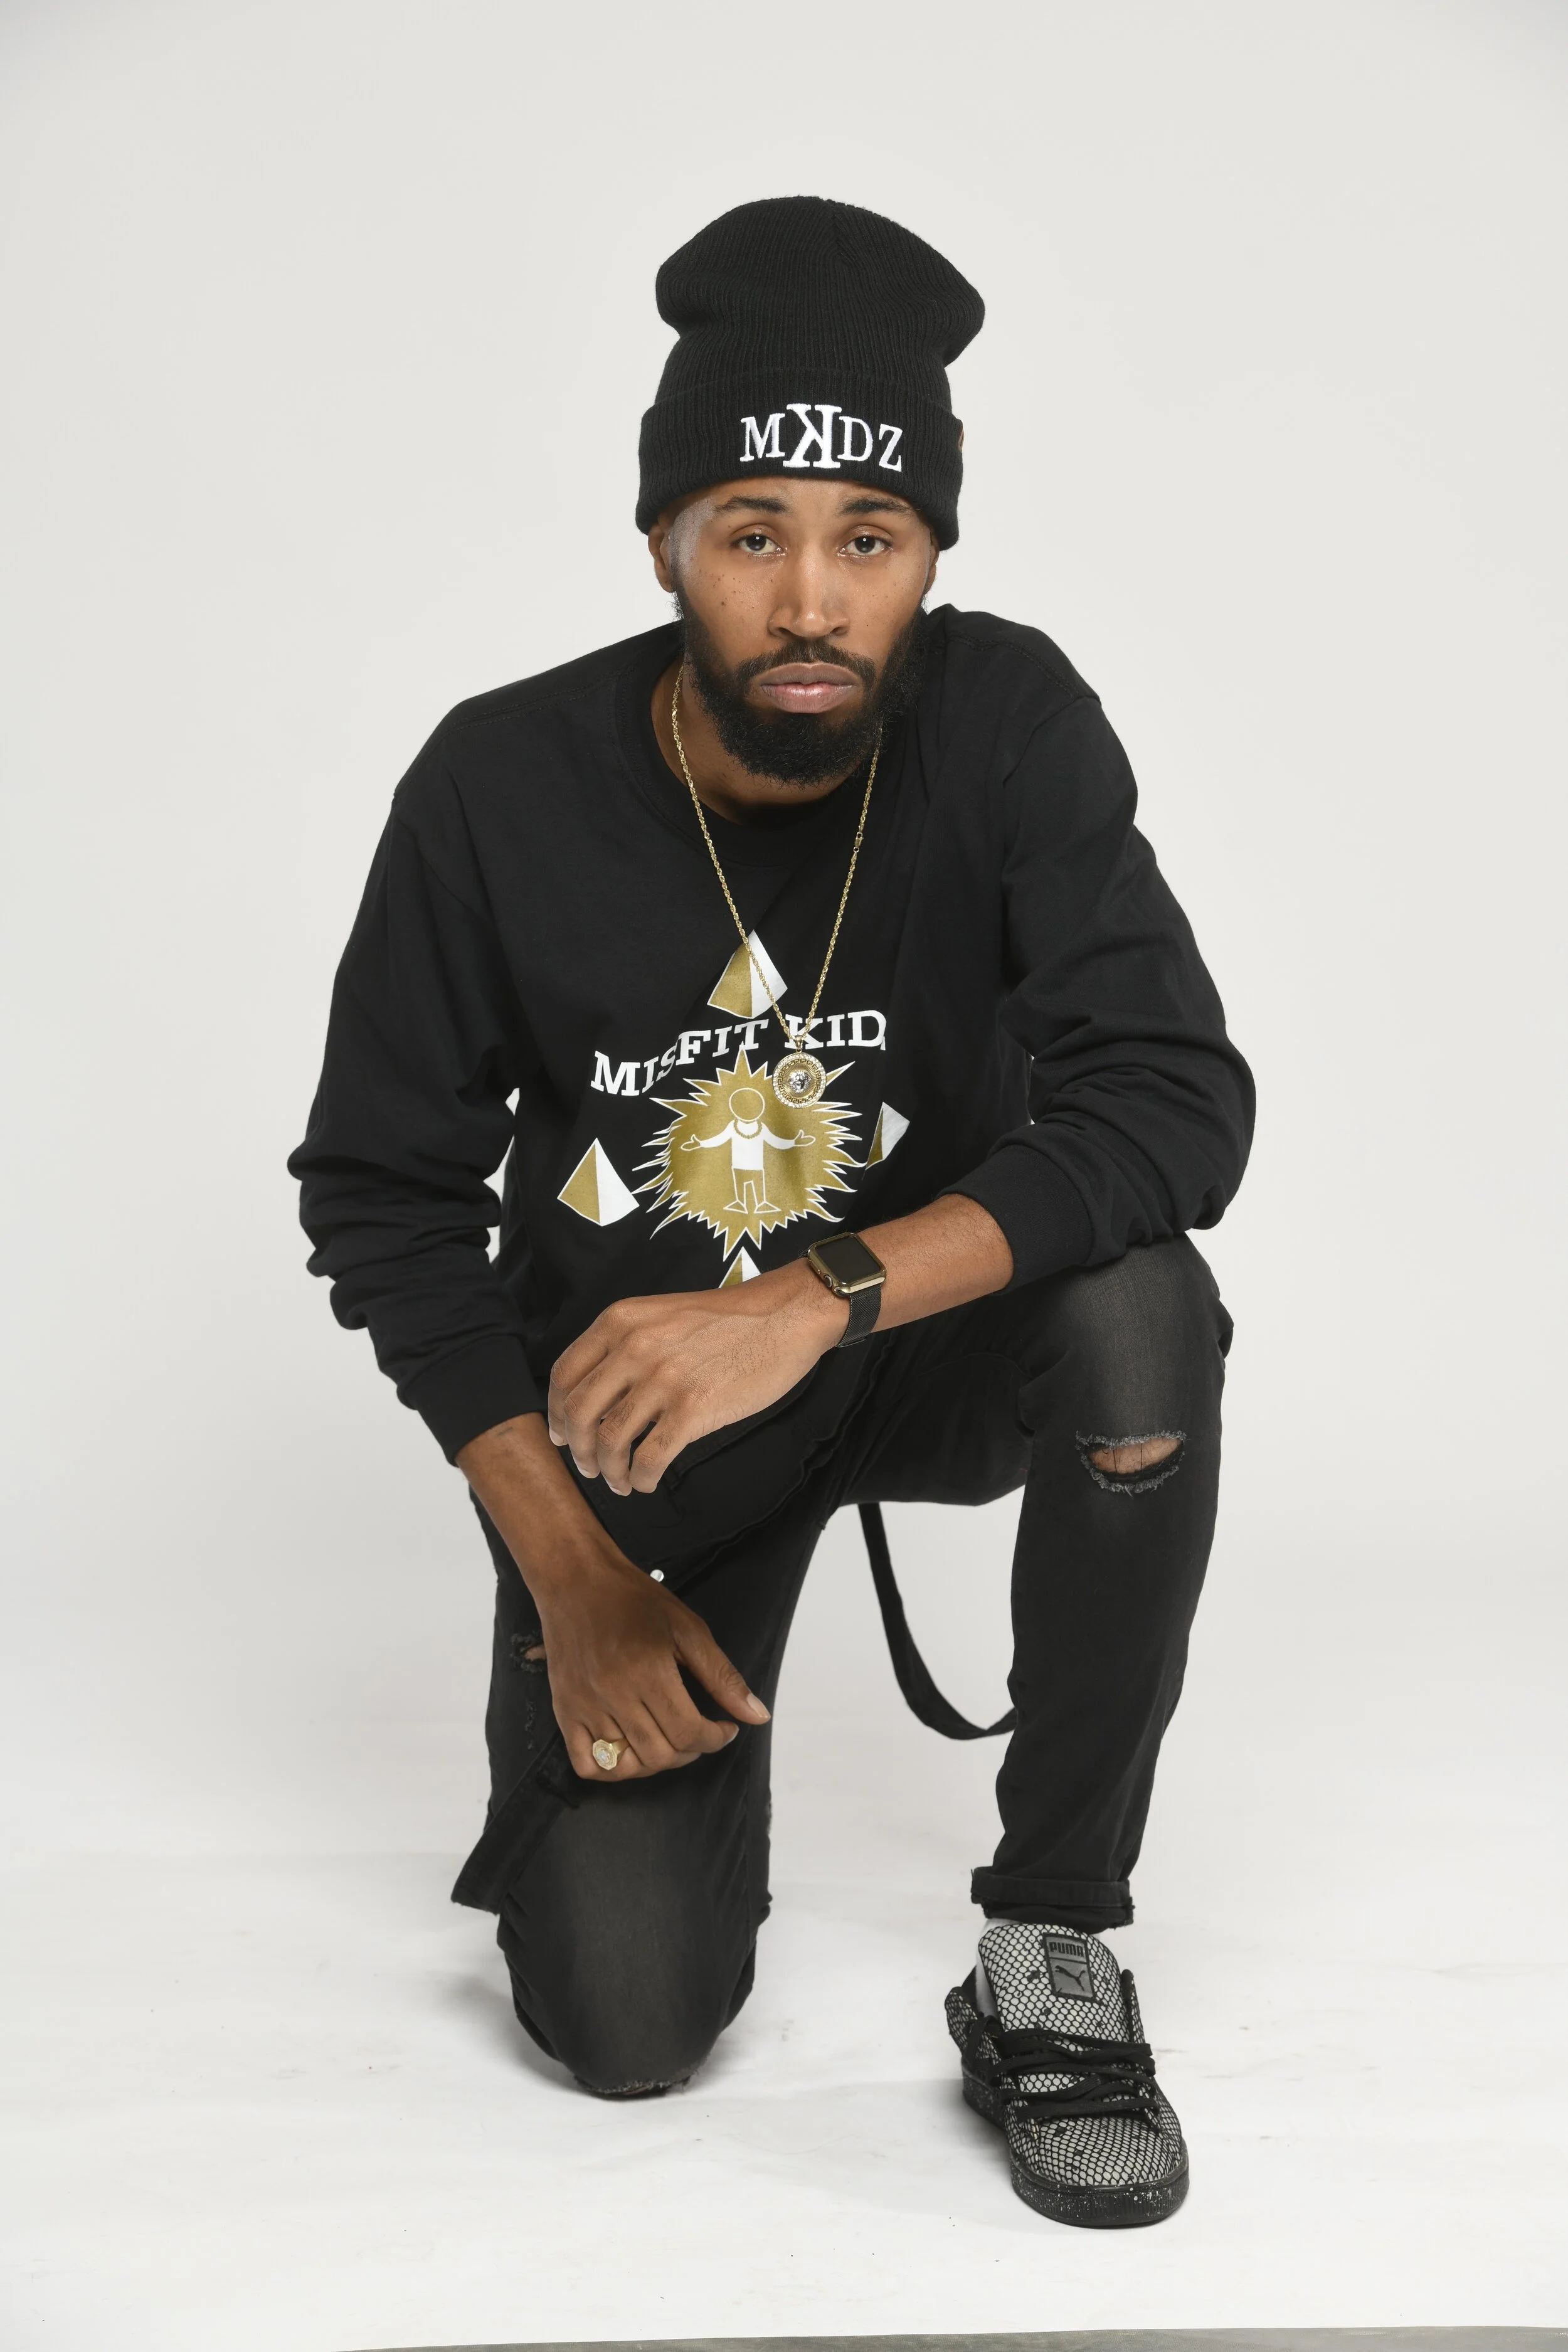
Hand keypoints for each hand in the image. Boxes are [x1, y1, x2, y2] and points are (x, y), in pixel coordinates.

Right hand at [455, 1411, 769, 1781]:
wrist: (576, 1580)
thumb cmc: (633, 1599)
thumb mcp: (688, 1628)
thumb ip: (722, 1677)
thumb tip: (757, 1716)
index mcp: (647, 1669)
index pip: (688, 1732)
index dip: (716, 1739)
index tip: (725, 1728)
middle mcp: (612, 1693)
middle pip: (660, 1754)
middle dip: (691, 1751)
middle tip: (699, 1731)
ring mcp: (584, 1706)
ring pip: (627, 1765)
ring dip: (657, 1761)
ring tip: (668, 1739)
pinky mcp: (564, 1711)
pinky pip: (587, 1766)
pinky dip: (612, 1770)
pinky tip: (631, 1750)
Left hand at [548, 1259, 845, 1493]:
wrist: (783, 1317)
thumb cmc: (728, 1321)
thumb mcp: (662, 1315)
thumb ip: (626, 1344)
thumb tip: (598, 1393)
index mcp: (621, 1321)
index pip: (564, 1374)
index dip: (556, 1413)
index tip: (563, 1435)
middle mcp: (634, 1347)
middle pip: (579, 1413)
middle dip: (579, 1450)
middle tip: (590, 1468)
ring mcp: (663, 1378)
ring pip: (610, 1440)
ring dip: (610, 1471)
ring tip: (622, 1481)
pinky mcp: (694, 1408)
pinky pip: (650, 1457)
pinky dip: (642, 1478)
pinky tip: (648, 1481)